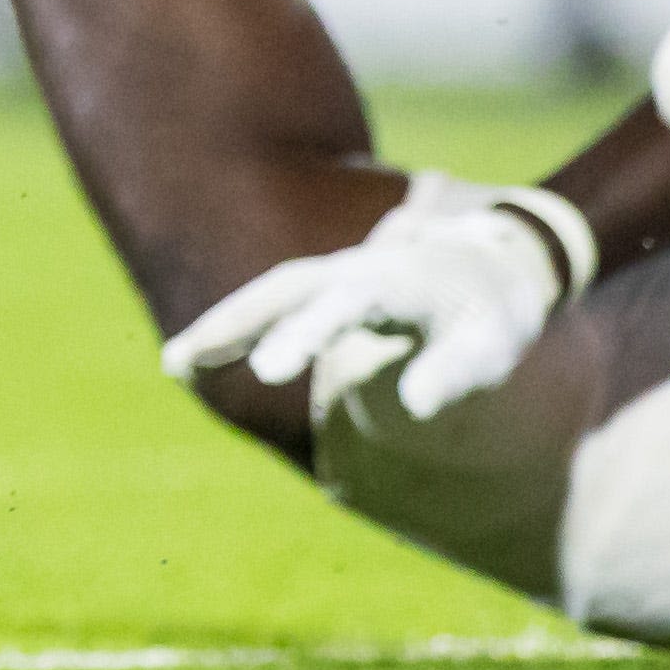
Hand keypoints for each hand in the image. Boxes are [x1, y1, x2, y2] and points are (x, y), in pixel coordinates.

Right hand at [163, 173, 579, 419]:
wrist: (495, 263)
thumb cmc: (492, 315)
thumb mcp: (491, 346)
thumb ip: (455, 372)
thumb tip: (414, 406)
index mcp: (394, 281)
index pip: (340, 306)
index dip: (301, 335)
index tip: (265, 373)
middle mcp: (354, 270)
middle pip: (282, 289)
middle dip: (233, 322)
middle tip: (182, 363)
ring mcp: (336, 274)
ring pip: (269, 293)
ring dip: (222, 324)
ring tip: (175, 365)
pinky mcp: (328, 289)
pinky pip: (273, 302)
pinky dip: (235, 324)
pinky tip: (199, 358)